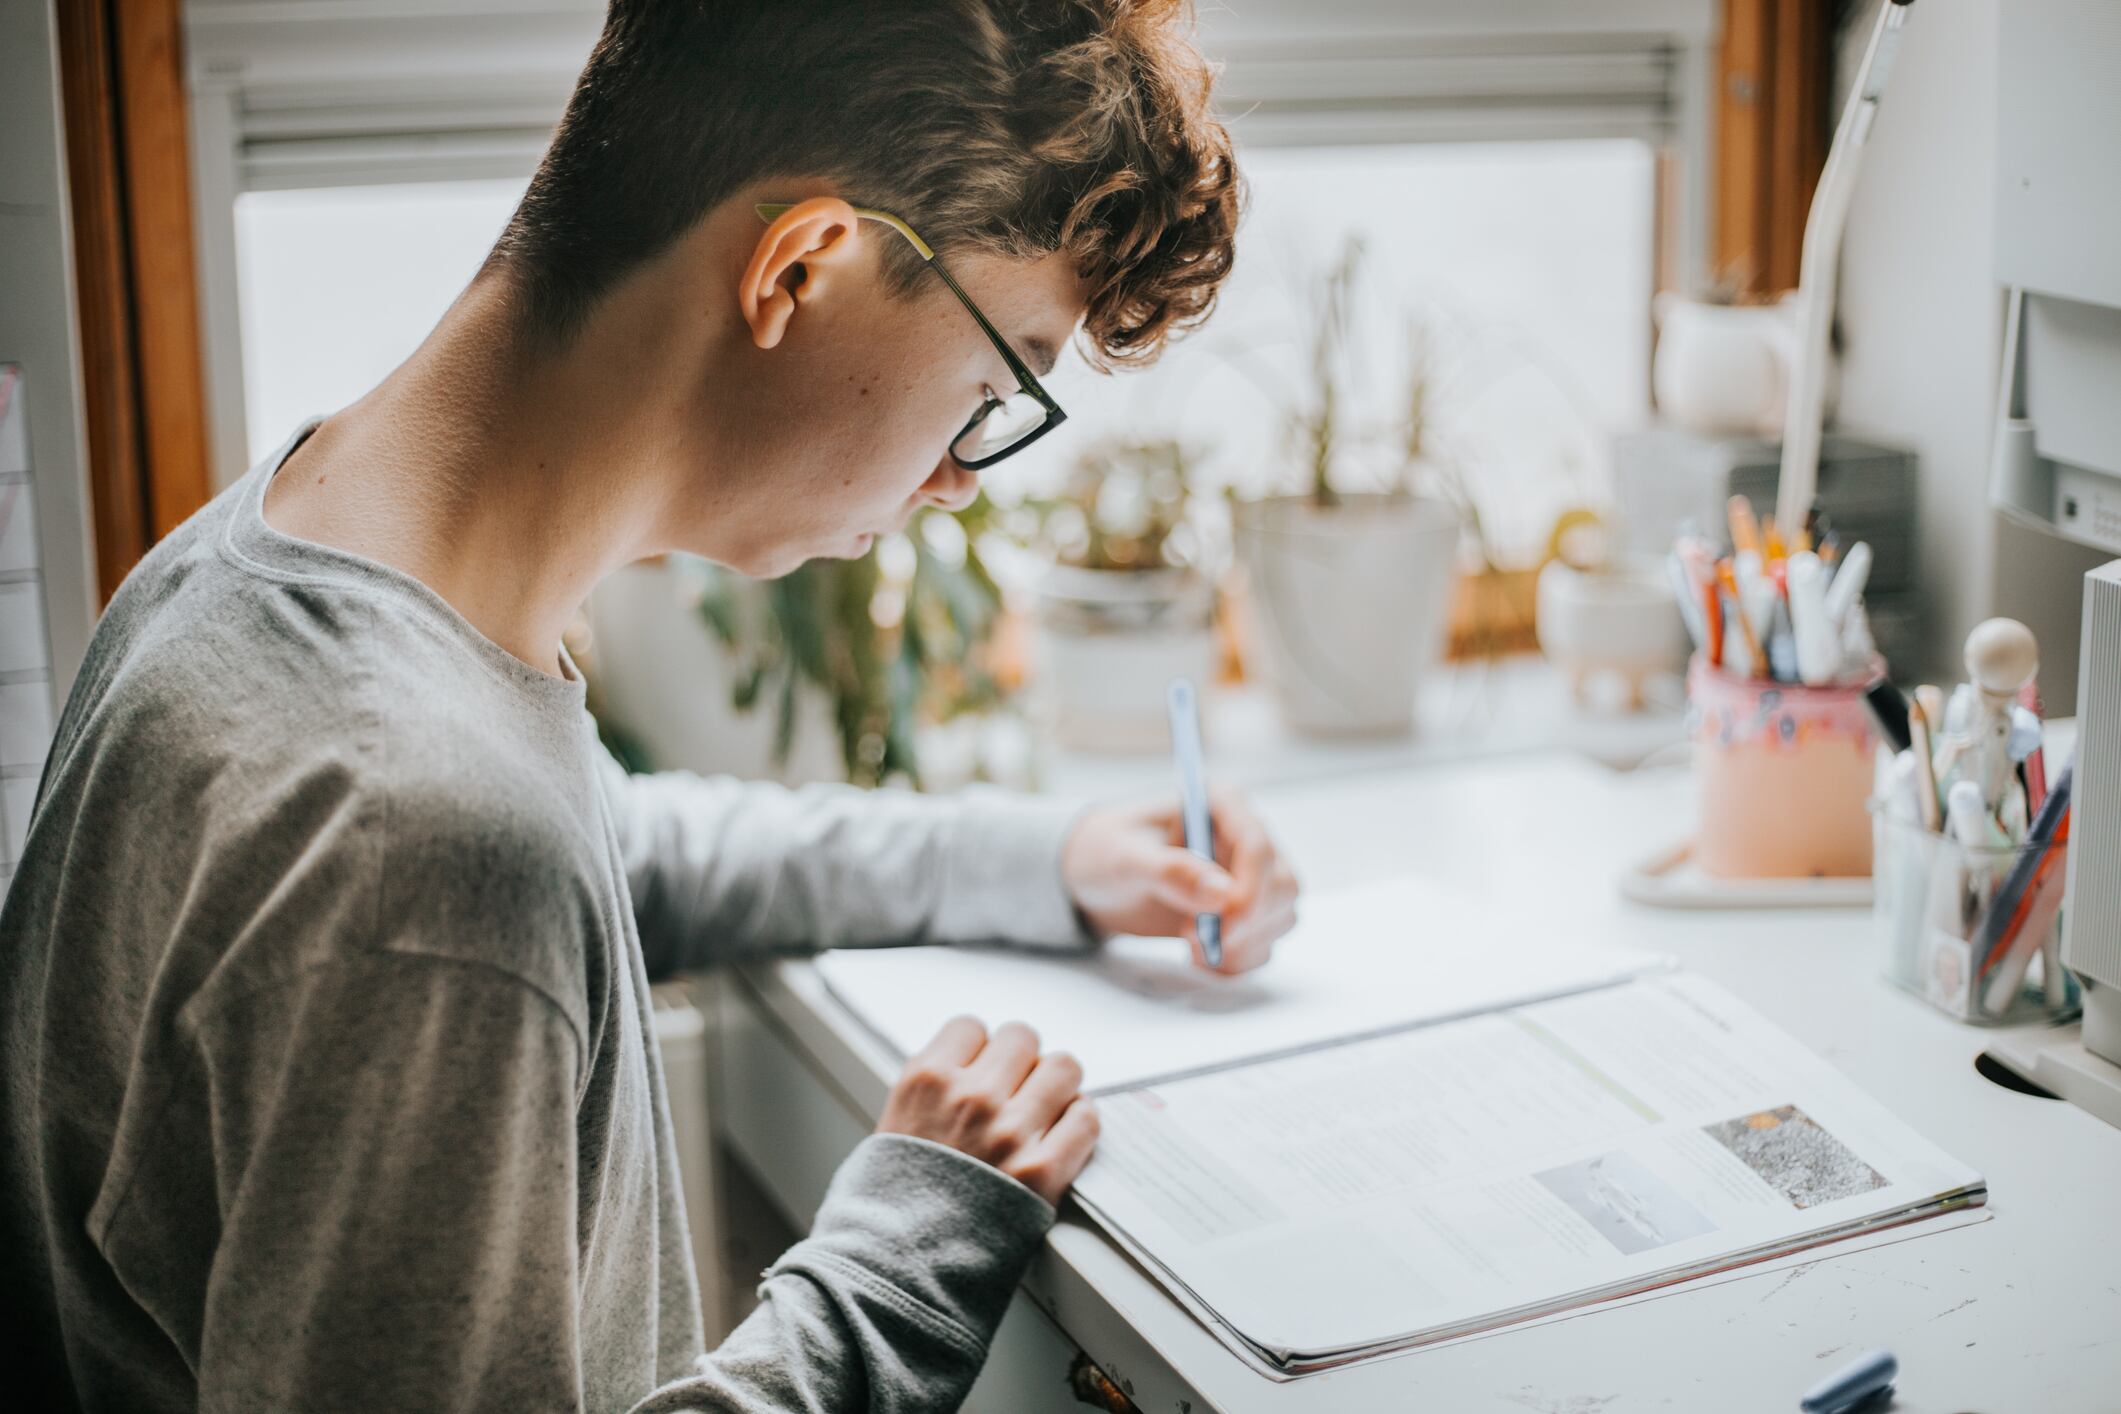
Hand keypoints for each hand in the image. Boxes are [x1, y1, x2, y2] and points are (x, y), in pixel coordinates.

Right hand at [877, 1017, 1098, 1207]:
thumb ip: (930, 1093)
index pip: (972, 1027)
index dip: (980, 1050)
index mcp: (925, 1080)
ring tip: (1046, 1112)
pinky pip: (1085, 1118)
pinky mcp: (1042, 1171)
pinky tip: (1063, 1138)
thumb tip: (966, 1071)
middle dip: (1022, 1063)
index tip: (982, 1072)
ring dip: (1057, 1086)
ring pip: (1063, 1067)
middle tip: (1018, 1092)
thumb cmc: (889, 1208)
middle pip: (1022, 1038)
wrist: (897, 1271)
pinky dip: (1079, 1123)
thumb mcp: (890, 1130)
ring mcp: (1009, 1132)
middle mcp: (970, 1096)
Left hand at [1060, 790, 1299, 974]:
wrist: (1094, 879)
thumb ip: (1170, 872)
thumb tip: (1222, 895)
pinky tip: (1202, 958)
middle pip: (1282, 885)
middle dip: (1247, 924)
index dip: (1249, 891)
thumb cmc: (1104, 851)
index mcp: (1222, 805)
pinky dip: (1240, 962)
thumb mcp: (1124, 857)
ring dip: (1243, 946)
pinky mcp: (1243, 912)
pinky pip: (1265, 943)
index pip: (1259, 847)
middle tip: (1194, 939)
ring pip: (1281, 917)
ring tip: (1191, 947)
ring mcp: (1249, 877)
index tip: (1221, 927)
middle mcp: (1244, 838)